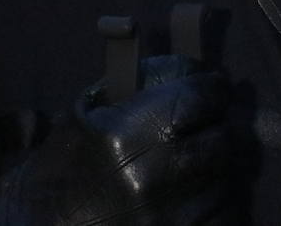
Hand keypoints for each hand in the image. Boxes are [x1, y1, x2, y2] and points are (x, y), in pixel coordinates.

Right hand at [0, 56, 235, 224]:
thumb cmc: (55, 176)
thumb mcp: (81, 118)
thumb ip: (130, 90)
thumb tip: (182, 69)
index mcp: (127, 136)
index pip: (198, 97)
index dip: (212, 89)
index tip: (213, 88)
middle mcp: (154, 177)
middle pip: (221, 139)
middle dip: (217, 128)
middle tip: (208, 125)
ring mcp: (172, 216)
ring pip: (225, 180)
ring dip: (218, 168)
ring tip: (198, 163)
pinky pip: (223, 215)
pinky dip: (216, 203)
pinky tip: (196, 197)